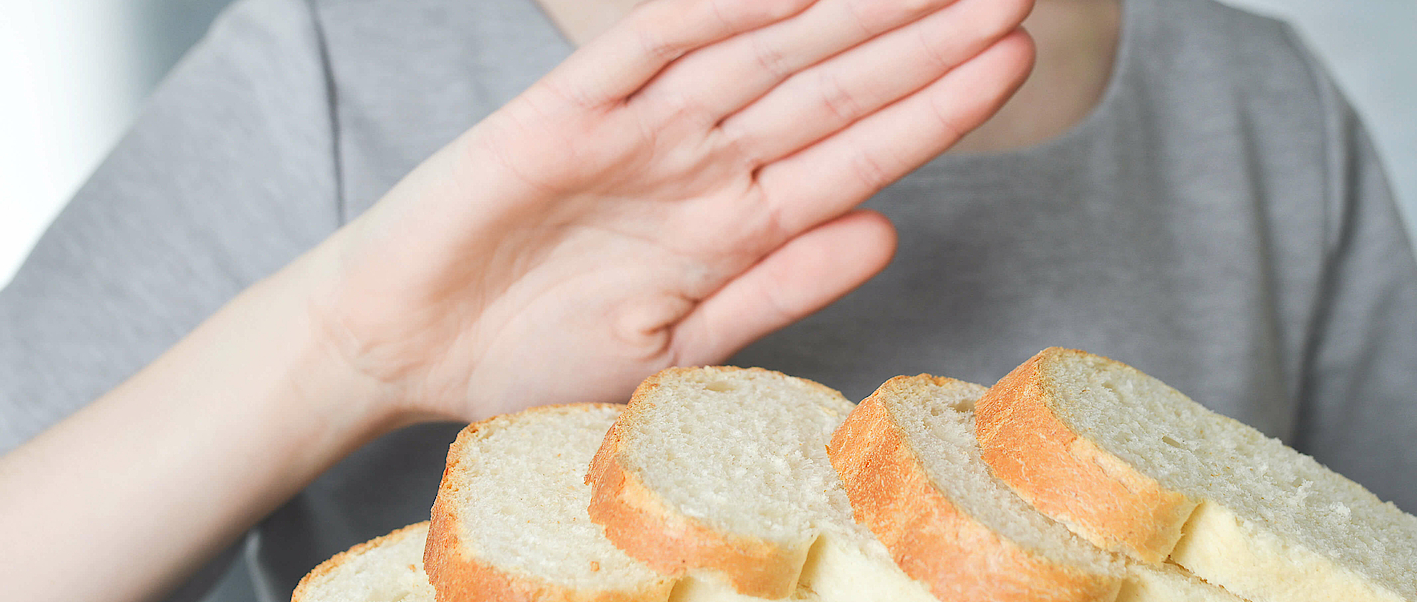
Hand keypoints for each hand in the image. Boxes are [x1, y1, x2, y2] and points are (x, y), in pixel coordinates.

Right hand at [311, 0, 1036, 421]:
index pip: (861, 151)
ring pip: (767, 50)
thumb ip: (780, 291)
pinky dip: (720, 11)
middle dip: (926, 36)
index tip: (1012, 61)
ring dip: (853, 11)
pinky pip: (651, 47)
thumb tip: (888, 235)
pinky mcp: (564, 110)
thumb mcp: (679, 347)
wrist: (404, 350)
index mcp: (738, 222)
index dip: (939, 107)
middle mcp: (704, 160)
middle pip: (835, 83)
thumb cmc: (535, 352)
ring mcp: (640, 127)